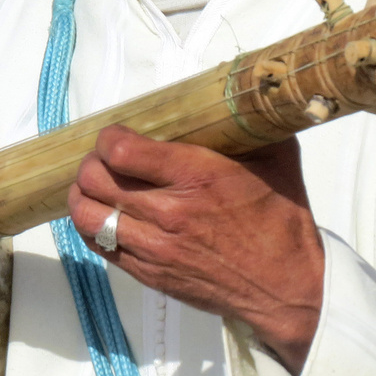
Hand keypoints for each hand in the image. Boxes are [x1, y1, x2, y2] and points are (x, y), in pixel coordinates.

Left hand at [68, 126, 323, 374]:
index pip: (120, 151)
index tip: (118, 134)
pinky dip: (91, 226)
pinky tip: (104, 213)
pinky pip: (98, 246)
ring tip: (97, 185)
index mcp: (197, 177)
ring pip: (87, 215)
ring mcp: (156, 248)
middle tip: (105, 158)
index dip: (109, 137)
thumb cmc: (282, 220)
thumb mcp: (275, 157)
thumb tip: (231, 88)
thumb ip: (247, 120)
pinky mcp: (150, 274)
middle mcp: (170, 213)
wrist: (291, 287)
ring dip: (84, 194)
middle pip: (95, 180)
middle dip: (93, 162)